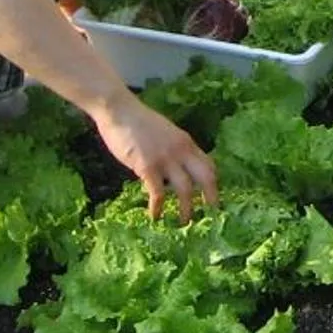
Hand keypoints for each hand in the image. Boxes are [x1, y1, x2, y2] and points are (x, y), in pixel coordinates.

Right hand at [92, 96, 220, 220]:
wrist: (119, 110)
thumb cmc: (137, 121)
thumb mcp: (164, 133)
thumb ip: (173, 149)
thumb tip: (175, 168)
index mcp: (186, 142)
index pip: (209, 164)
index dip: (213, 183)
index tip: (213, 197)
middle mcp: (181, 150)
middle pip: (206, 177)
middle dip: (211, 197)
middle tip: (211, 215)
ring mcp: (166, 158)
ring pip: (185, 189)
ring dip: (186, 208)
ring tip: (184, 222)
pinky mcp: (148, 166)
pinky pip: (158, 192)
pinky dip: (158, 207)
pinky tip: (154, 215)